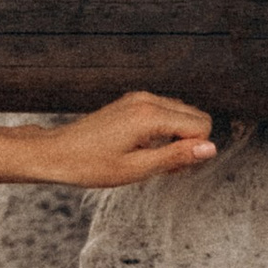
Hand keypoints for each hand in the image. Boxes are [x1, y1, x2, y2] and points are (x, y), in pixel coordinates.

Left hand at [21, 91, 216, 188]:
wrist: (56, 153)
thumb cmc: (90, 165)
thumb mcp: (136, 169)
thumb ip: (176, 157)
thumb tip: (211, 149)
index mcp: (150, 116)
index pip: (201, 126)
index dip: (193, 152)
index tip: (170, 169)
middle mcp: (147, 100)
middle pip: (196, 117)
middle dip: (189, 143)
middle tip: (162, 167)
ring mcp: (139, 98)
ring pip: (182, 114)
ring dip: (176, 138)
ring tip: (150, 159)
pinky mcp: (132, 102)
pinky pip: (165, 112)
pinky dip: (164, 131)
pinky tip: (144, 149)